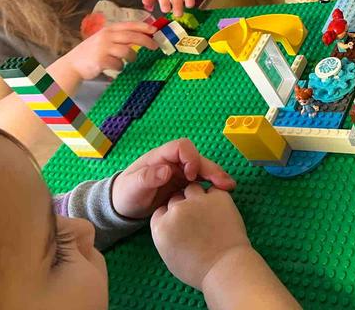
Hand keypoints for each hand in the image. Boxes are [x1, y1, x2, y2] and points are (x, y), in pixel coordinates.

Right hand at [56, 22, 157, 80]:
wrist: (73, 64)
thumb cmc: (93, 52)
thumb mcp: (105, 39)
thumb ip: (120, 36)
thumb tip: (143, 35)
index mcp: (109, 29)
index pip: (130, 25)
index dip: (144, 26)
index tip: (155, 30)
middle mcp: (106, 36)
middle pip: (132, 36)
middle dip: (146, 41)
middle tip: (155, 46)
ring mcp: (103, 48)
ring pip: (127, 51)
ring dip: (132, 57)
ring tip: (130, 60)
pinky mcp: (101, 60)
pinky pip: (119, 64)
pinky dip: (120, 67)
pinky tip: (116, 67)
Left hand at [112, 138, 234, 218]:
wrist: (125, 207)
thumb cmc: (126, 194)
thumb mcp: (133, 187)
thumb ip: (147, 178)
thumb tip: (167, 170)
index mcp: (161, 157)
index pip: (182, 147)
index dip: (191, 158)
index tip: (190, 176)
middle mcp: (174, 162)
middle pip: (197, 158)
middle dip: (211, 168)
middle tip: (224, 183)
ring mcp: (180, 172)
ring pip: (203, 169)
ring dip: (216, 176)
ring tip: (229, 188)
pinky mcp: (185, 184)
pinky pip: (202, 181)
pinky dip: (213, 185)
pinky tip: (223, 193)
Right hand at [151, 183, 248, 289]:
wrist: (225, 267)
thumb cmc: (198, 268)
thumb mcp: (169, 256)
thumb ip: (167, 235)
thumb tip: (172, 223)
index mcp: (161, 227)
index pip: (161, 210)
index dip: (171, 216)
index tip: (180, 224)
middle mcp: (176, 211)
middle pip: (176, 198)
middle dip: (183, 206)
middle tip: (196, 219)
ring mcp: (197, 201)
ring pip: (192, 188)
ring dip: (197, 197)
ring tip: (207, 212)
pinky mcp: (217, 196)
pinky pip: (213, 189)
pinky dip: (215, 197)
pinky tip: (219, 210)